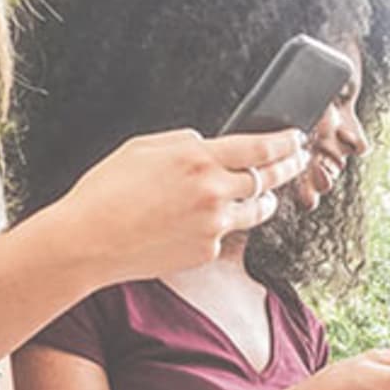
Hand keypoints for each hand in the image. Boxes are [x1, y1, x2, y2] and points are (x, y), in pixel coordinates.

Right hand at [43, 129, 313, 284]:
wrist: (90, 241)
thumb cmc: (106, 191)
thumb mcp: (143, 148)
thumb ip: (184, 142)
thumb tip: (209, 144)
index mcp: (198, 159)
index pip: (259, 147)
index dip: (285, 142)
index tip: (296, 138)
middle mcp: (214, 192)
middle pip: (267, 178)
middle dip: (287, 167)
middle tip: (298, 161)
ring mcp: (214, 225)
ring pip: (257, 210)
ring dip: (265, 200)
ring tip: (267, 194)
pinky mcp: (207, 251)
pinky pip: (226, 234)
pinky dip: (221, 225)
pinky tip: (202, 221)